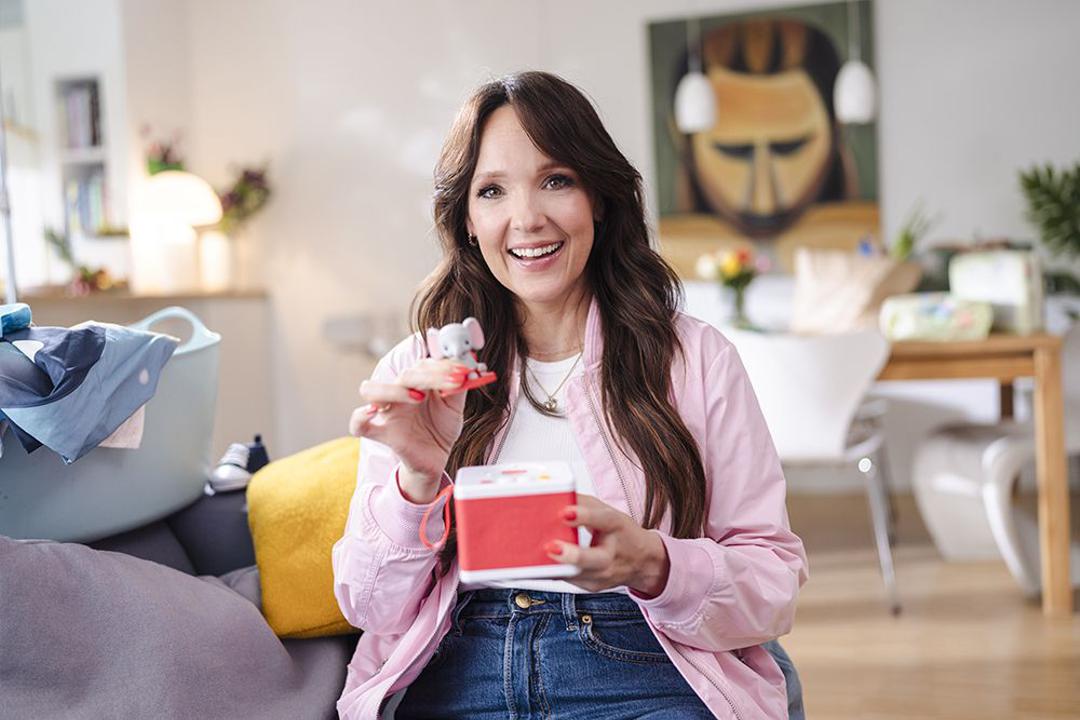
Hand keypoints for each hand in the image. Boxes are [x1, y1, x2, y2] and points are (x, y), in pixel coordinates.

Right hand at [348, 358, 471, 501]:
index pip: (422, 365)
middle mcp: (398, 392)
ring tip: (420, 397)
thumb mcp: (455, 405)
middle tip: (454, 383)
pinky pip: (357, 424)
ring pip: (371, 390)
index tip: (464, 373)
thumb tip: (468, 369)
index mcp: (416, 382)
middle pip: (403, 375)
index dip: (443, 366)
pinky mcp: (381, 432)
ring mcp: (387, 411)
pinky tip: (374, 412)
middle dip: (430, 377)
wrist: (437, 457)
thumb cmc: (441, 427)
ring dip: (394, 390)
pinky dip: (360, 416)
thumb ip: (459, 386)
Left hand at [544, 495, 670, 597]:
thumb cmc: (621, 533)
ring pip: (577, 575)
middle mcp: (612, 555)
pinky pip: (568, 579)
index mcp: (617, 527)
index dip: (584, 516)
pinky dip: (553, 571)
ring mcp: (603, 575)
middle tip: (551, 547)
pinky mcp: (591, 586)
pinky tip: (537, 566)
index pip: (603, 520)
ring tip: (533, 559)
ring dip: (554, 567)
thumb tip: (555, 496)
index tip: (565, 513)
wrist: (642, 562)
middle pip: (594, 559)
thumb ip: (583, 503)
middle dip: (572, 555)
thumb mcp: (607, 512)